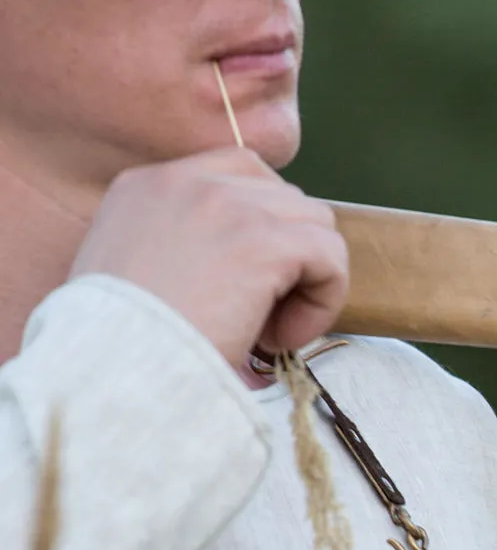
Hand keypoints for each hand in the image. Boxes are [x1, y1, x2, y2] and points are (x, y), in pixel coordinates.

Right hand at [69, 148, 348, 373]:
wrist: (113, 374)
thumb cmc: (121, 351)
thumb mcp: (135, 282)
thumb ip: (184, 254)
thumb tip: (252, 276)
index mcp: (147, 187)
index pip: (238, 175)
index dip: (260, 231)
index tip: (240, 288)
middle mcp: (186, 181)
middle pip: (283, 196)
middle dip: (286, 259)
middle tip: (253, 319)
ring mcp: (227, 204)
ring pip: (315, 224)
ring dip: (306, 282)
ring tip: (266, 333)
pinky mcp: (263, 242)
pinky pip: (329, 257)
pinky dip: (321, 303)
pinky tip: (279, 340)